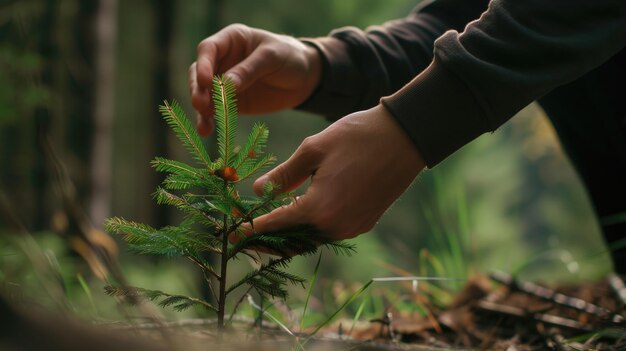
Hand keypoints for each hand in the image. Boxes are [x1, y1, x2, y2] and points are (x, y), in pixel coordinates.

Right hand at [190, 24, 321, 135]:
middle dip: (198, 89)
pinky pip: (215, 111)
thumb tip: (226, 85)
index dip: (203, 65)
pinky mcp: (229, 102)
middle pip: (199, 73)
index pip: (208, 49)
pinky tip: (206, 131)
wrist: (304, 78)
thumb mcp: (272, 58)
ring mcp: (223, 82)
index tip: (206, 82)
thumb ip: (249, 70)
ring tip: (204, 126)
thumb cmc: (288, 57)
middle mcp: (221, 60)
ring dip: (201, 109)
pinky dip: (209, 121)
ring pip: (204, 94)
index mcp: (230, 40)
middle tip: (200, 104)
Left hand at [246, 104, 424, 240]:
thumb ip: (284, 175)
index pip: (276, 225)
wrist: (405, 138)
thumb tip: (258, 190)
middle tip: (244, 235)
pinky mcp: (363, 223)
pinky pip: (328, 233)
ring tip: (267, 228)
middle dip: (266, 240)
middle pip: (292, 242)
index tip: (232, 230)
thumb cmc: (357, 137)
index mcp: (320, 209)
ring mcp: (352, 228)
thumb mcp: (313, 149)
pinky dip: (309, 229)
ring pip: (311, 239)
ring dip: (288, 236)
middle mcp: (336, 226)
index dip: (251, 228)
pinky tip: (298, 216)